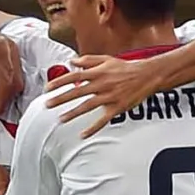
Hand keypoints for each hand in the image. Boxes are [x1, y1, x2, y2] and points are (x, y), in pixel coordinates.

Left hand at [45, 51, 170, 138]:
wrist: (147, 75)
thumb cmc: (126, 67)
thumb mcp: (106, 59)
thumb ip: (88, 60)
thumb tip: (71, 61)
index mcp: (98, 72)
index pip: (74, 76)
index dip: (60, 82)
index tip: (48, 88)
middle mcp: (102, 84)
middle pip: (77, 92)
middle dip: (61, 98)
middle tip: (47, 104)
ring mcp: (109, 97)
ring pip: (88, 106)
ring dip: (73, 113)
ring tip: (61, 119)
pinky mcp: (117, 107)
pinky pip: (103, 120)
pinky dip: (93, 128)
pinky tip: (83, 134)